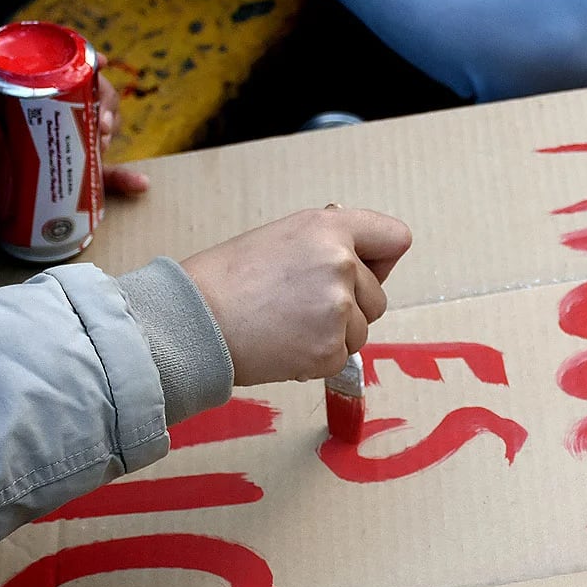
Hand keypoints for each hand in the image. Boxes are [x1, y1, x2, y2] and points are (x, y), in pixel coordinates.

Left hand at [0, 75, 150, 233]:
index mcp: (3, 91)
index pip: (45, 63)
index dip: (76, 58)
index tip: (98, 63)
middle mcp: (30, 113)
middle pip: (78, 95)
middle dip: (100, 101)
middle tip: (101, 122)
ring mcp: (42, 144)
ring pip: (88, 129)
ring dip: (107, 133)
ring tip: (106, 144)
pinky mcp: (50, 178)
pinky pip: (88, 176)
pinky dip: (113, 180)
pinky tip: (138, 184)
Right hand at [180, 207, 412, 385]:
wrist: (192, 321)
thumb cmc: (227, 279)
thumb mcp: (281, 237)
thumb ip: (326, 243)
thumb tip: (359, 253)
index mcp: (329, 228)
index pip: (395, 238)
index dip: (381, 259)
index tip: (365, 269)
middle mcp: (341, 264)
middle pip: (378, 296)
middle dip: (350, 305)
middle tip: (299, 304)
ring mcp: (338, 309)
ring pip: (361, 330)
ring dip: (333, 334)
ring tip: (287, 324)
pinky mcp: (329, 350)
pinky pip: (341, 357)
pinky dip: (317, 358)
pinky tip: (283, 344)